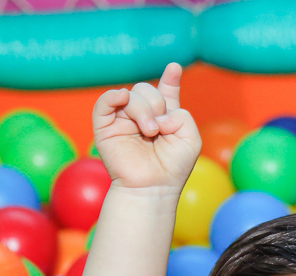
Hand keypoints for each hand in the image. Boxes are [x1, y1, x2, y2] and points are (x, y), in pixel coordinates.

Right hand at [92, 62, 201, 192]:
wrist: (153, 187)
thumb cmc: (173, 167)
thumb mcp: (190, 138)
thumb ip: (181, 114)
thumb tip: (154, 113)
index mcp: (164, 117)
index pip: (165, 92)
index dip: (170, 79)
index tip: (174, 67)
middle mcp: (142, 116)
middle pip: (146, 89)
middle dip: (156, 102)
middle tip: (159, 128)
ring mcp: (123, 121)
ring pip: (130, 94)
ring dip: (143, 109)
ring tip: (150, 132)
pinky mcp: (106, 128)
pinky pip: (104, 103)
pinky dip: (113, 96)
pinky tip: (122, 98)